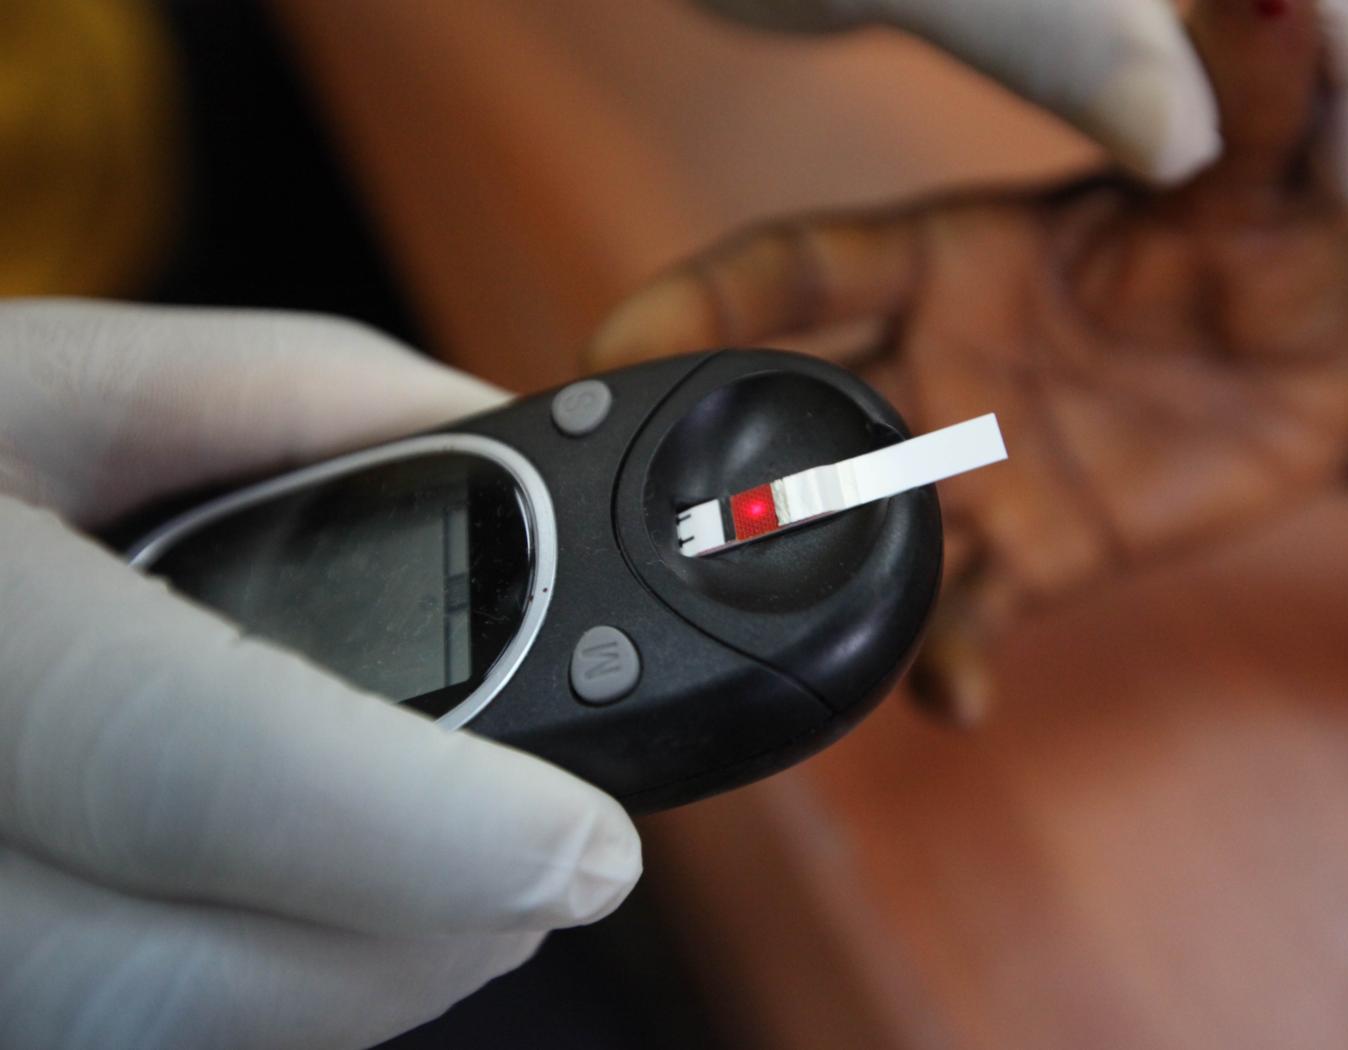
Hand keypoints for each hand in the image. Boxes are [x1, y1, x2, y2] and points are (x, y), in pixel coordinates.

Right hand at [0, 302, 640, 1049]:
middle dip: (418, 949)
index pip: (194, 767)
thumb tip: (504, 452)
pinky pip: (98, 1045)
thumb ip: (299, 399)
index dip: (423, 832)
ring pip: (141, 1043)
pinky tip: (304, 910)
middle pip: (174, 982)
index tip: (588, 845)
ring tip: (450, 886)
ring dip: (343, 985)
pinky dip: (250, 995)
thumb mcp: (63, 377)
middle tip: (551, 872)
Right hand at [591, 0, 1347, 720]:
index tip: (613, 344)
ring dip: (805, 584)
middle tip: (637, 517)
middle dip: (709, 463)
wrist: (1322, 371)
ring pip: (854, 535)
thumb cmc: (1264, 243)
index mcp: (944, 260)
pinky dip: (944, 662)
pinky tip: (951, 701)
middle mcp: (931, 369)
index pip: (794, 273)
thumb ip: (1247, 99)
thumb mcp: (1257, 171)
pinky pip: (964, 618)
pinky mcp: (1027, 557)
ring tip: (762, 637)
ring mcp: (972, 472)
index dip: (701, 304)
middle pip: (788, 416)